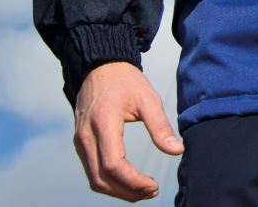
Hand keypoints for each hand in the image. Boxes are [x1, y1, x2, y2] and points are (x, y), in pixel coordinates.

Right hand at [73, 61, 183, 201]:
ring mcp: (80, 141)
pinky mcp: (80, 143)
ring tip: (143, 190)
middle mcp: (86, 135)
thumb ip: (160, 126)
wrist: (100, 66)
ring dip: (119, 190)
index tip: (154, 185)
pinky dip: (110, 181)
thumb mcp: (147, 98)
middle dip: (128, 192)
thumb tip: (177, 151)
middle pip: (102, 179)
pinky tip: (128, 180)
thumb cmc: (125, 81)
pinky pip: (92, 171)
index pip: (114, 164)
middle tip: (152, 191)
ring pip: (95, 179)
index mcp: (103, 122)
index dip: (134, 182)